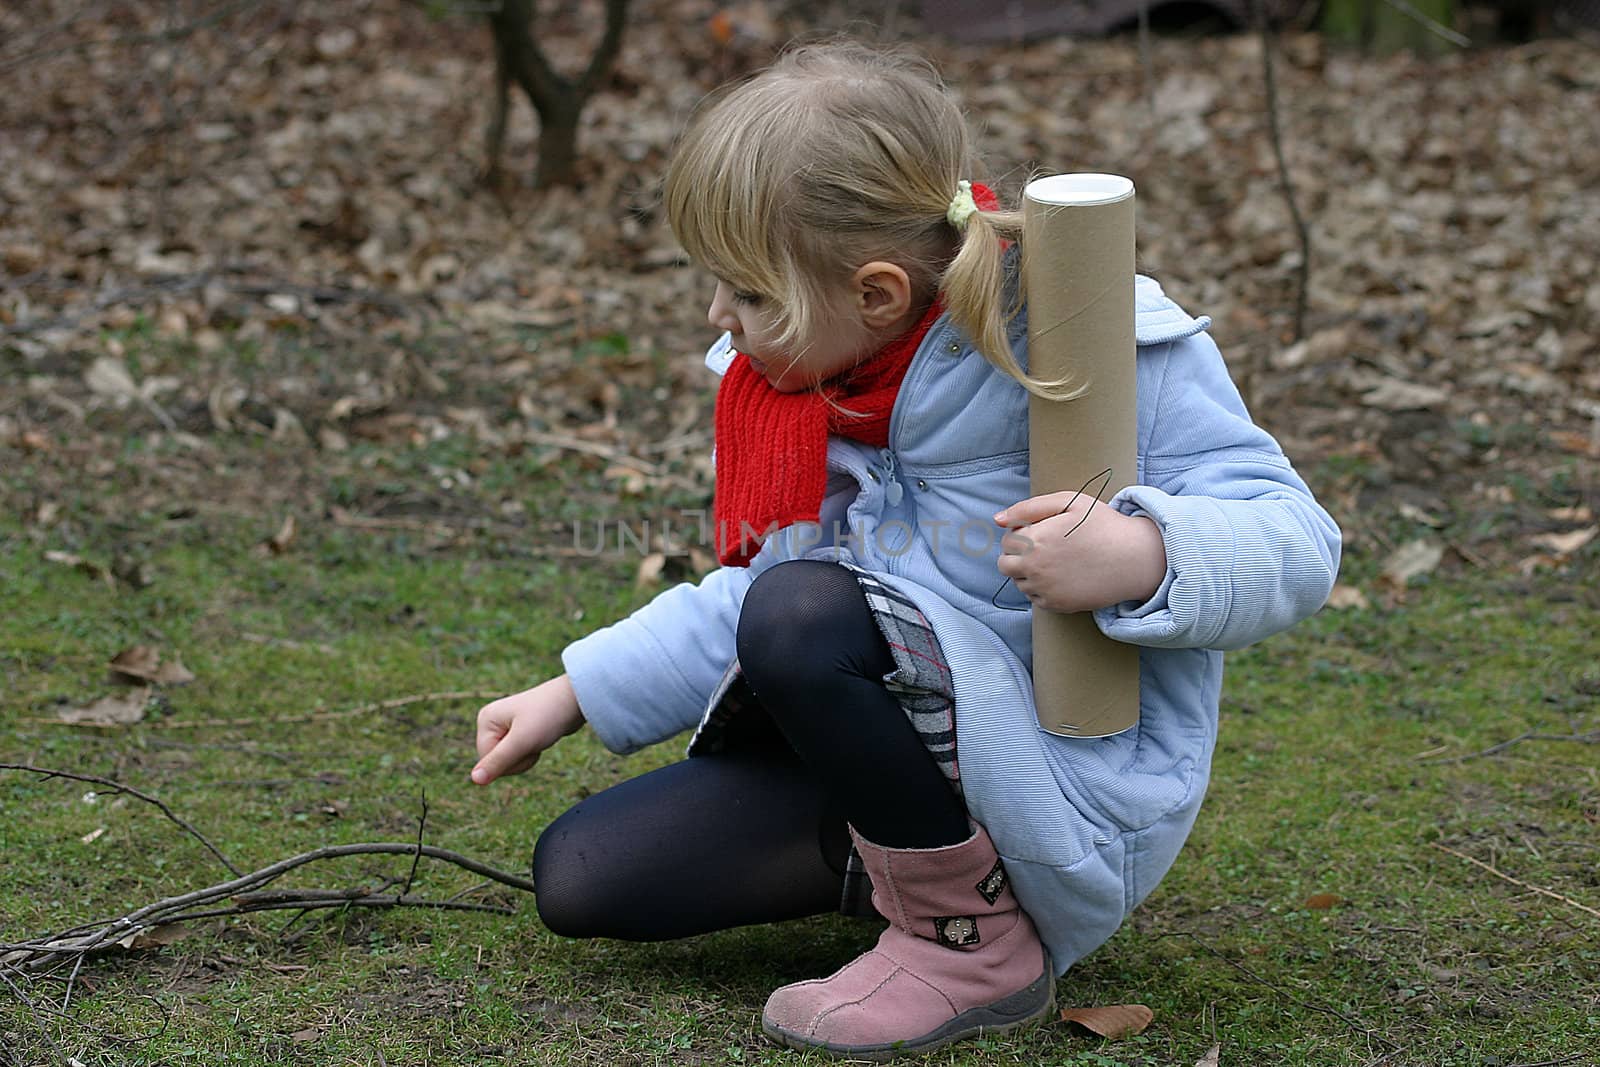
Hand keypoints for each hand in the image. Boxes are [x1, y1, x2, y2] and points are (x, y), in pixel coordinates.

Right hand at [471, 675, 584, 784]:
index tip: (527, 744)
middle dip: (519, 759)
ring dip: (526, 756)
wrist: (576, 700)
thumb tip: (474, 780)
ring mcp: (504, 726)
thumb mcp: (522, 742)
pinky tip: (541, 737)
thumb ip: (498, 762)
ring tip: (539, 737)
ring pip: (509, 760)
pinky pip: (519, 754)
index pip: (486, 760)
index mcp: (485, 719)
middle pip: (496, 761)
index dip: (509, 762)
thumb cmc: (548, 717)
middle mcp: (491, 721)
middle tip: (535, 739)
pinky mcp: (518, 730)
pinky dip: (531, 752)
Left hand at [994, 492, 1167, 613]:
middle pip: (1004, 565)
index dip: (1022, 535)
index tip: (1041, 533)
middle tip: (1045, 549)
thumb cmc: (1103, 524)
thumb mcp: (1069, 502)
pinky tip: (1064, 576)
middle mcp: (1034, 567)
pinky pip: (1035, 598)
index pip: (1006, 541)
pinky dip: (1043, 589)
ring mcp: (1044, 589)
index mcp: (1034, 539)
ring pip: (1019, 583)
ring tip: (1058, 562)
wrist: (1135, 557)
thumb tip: (998, 519)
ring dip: (1029, 573)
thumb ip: (1029, 507)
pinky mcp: (1056, 605)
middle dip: (1018, 556)